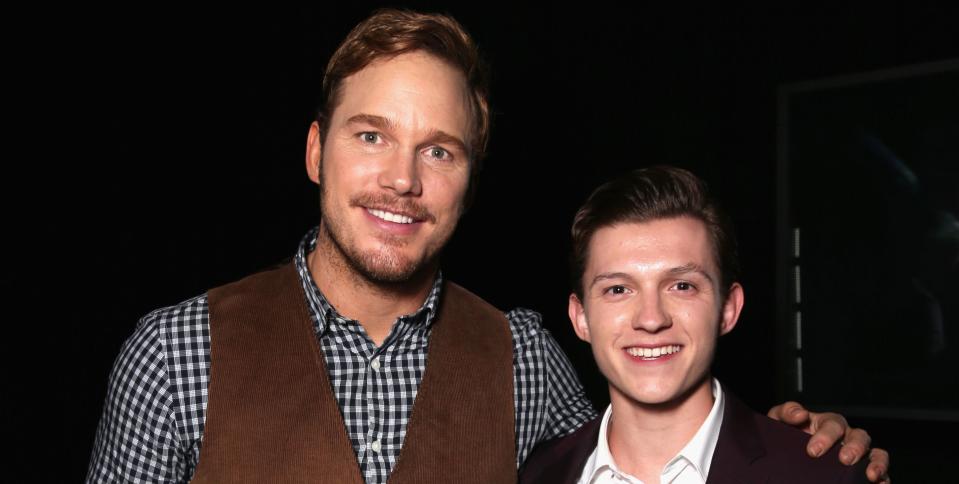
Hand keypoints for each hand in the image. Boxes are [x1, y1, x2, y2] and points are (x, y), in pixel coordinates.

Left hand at [767, 401, 889, 482]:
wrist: (785, 457)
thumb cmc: (786, 436)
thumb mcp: (779, 421)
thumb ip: (787, 412)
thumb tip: (801, 414)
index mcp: (827, 424)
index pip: (833, 424)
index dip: (826, 436)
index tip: (813, 451)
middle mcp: (847, 437)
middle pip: (859, 437)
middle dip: (854, 447)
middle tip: (844, 459)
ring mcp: (858, 455)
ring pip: (876, 454)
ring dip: (877, 463)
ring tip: (871, 475)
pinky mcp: (863, 472)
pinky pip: (881, 474)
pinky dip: (884, 478)